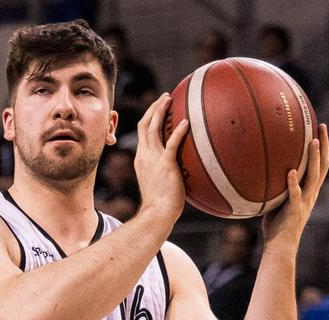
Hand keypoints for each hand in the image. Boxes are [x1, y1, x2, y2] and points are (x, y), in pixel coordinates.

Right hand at [136, 93, 189, 226]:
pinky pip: (171, 143)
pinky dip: (178, 131)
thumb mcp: (158, 181)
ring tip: (170, 100)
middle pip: (144, 124)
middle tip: (165, 97)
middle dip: (153, 108)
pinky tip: (186, 122)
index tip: (159, 107)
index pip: (142, 132)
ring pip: (153, 128)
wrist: (157, 213)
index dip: (150, 117)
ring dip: (160, 111)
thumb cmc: (160, 203)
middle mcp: (144, 155)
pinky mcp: (165, 164)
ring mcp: (153, 159)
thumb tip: (178, 166)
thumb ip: (164, 169)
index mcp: (141, 158)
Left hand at [262, 124, 328, 246]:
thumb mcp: (278, 202)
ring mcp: (304, 203)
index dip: (322, 148)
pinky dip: (293, 184)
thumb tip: (262, 171)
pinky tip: (290, 172)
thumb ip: (276, 187)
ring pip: (313, 178)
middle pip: (322, 166)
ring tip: (312, 143)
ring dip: (313, 159)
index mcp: (309, 192)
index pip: (320, 166)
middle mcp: (311, 195)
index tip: (319, 130)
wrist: (280, 248)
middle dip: (324, 145)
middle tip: (322, 127)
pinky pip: (295, 196)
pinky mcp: (294, 212)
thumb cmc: (276, 226)